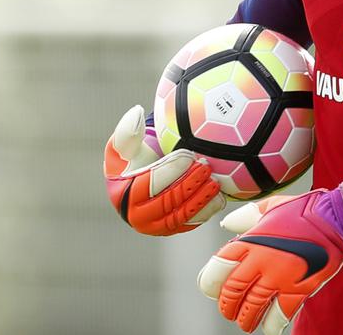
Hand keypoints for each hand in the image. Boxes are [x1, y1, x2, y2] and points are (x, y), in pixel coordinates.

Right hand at [103, 104, 224, 235]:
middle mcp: (137, 217)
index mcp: (123, 195)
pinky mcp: (173, 229)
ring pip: (180, 216)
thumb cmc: (135, 155)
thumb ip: (128, 129)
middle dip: (188, 185)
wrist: (145, 174)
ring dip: (200, 200)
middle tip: (206, 167)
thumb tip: (135, 113)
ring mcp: (155, 227)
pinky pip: (190, 223)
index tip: (188, 155)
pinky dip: (205, 212)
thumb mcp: (127, 142)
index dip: (170, 170)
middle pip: (166, 202)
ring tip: (215, 182)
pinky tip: (219, 197)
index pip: (149, 185)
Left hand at [197, 172, 342, 333]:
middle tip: (228, 310)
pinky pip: (280, 315)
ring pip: (252, 307)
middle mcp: (262, 260)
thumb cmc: (304, 210)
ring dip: (245, 319)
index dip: (210, 282)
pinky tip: (269, 326)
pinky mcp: (300, 289)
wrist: (337, 219)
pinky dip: (271, 324)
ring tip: (246, 322)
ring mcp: (281, 277)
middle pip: (232, 291)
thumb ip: (247, 216)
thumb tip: (228, 225)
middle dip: (227, 306)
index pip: (218, 267)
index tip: (212, 288)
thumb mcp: (272, 205)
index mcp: (252, 240)